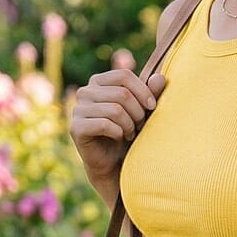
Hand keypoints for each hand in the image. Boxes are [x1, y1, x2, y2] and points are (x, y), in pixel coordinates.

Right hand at [69, 69, 164, 191]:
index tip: (152, 106)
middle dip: (138, 112)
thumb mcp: (142, 110)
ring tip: (130, 132)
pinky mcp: (76, 127)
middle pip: (122, 93)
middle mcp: (85, 92)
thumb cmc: (128, 131)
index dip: (143, 90)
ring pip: (115, 110)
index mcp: (98, 81)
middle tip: (139, 125)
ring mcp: (77, 109)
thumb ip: (151, 93)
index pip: (124, 75)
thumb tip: (160, 78)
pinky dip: (118, 133)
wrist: (113, 161)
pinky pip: (104, 124)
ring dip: (129, 124)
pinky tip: (118, 137)